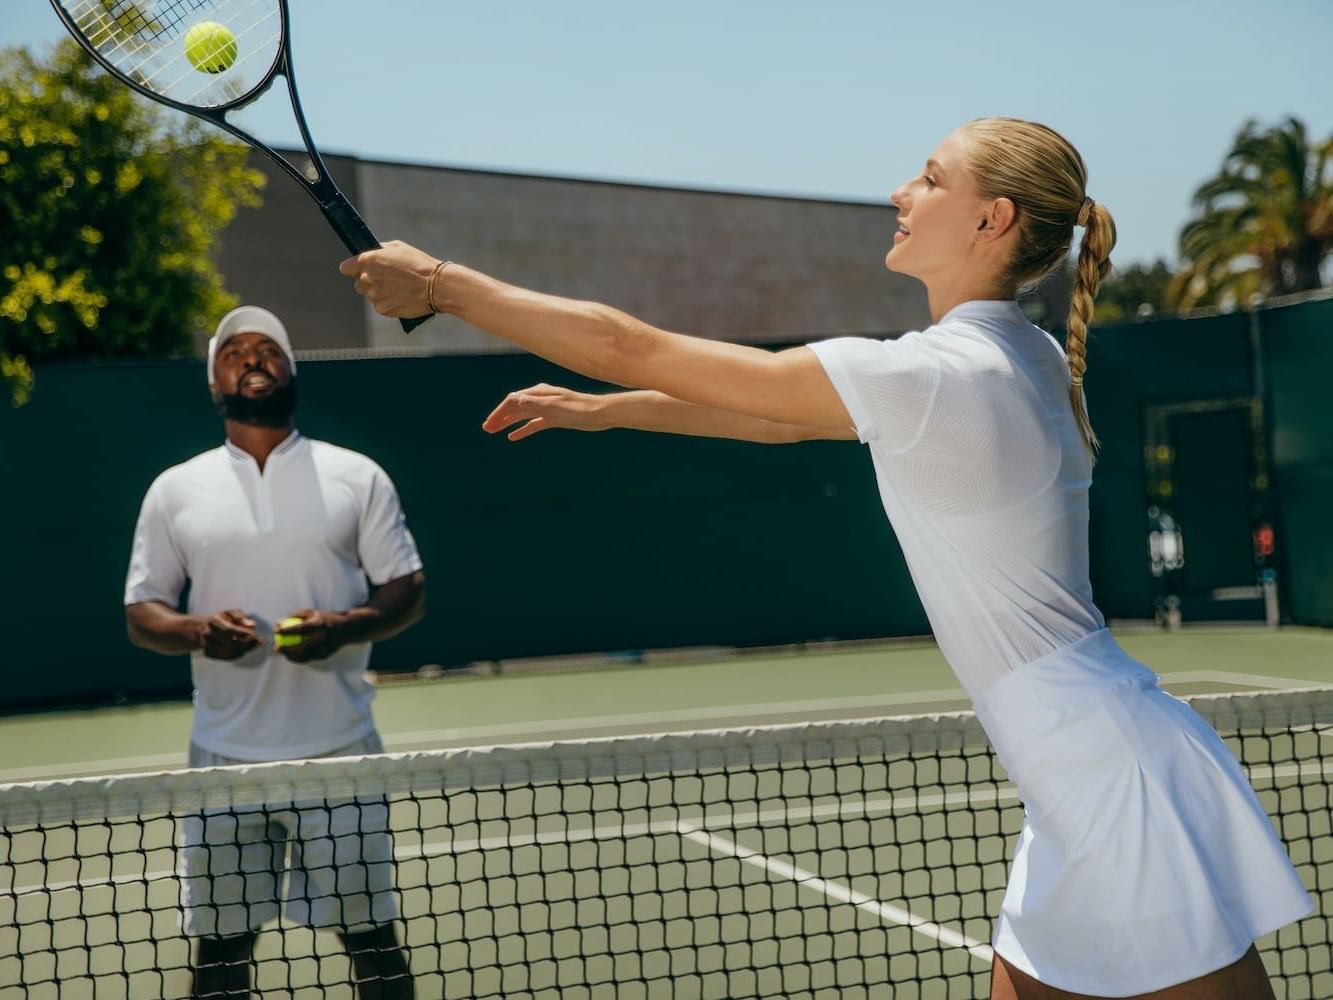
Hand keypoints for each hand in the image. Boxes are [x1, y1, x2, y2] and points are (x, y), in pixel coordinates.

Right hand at [201, 610, 261, 659]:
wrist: (203, 628)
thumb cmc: (222, 619)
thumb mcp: (231, 613)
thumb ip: (242, 618)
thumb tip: (253, 625)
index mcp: (214, 621)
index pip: (229, 629)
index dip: (243, 633)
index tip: (255, 635)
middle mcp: (208, 633)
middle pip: (230, 642)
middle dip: (247, 644)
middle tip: (259, 643)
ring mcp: (207, 644)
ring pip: (229, 652)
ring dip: (244, 650)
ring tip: (253, 645)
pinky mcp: (208, 653)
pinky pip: (226, 657)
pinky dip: (238, 655)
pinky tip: (245, 650)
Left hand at [275, 609, 349, 662]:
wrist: (347, 629)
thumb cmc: (325, 619)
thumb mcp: (312, 613)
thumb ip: (295, 616)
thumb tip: (277, 623)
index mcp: (319, 624)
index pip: (300, 628)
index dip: (286, 630)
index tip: (275, 630)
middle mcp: (323, 637)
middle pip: (301, 647)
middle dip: (286, 649)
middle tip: (276, 647)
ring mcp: (324, 648)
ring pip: (304, 656)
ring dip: (290, 656)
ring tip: (282, 652)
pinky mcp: (325, 655)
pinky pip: (309, 658)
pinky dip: (299, 657)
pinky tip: (291, 655)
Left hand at [338, 241, 442, 317]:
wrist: (436, 286)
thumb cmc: (420, 264)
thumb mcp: (400, 248)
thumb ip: (381, 250)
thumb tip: (375, 253)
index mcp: (368, 260)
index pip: (346, 268)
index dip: (353, 269)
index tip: (361, 270)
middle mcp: (367, 278)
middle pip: (358, 284)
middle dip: (370, 283)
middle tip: (389, 280)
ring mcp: (374, 295)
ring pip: (371, 296)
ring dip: (381, 293)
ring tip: (400, 289)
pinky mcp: (383, 309)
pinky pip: (381, 307)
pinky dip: (389, 304)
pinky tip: (402, 298)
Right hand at [483, 384, 609, 440]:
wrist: (600, 413)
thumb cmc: (578, 409)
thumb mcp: (552, 407)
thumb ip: (532, 403)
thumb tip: (511, 399)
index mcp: (538, 393)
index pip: (512, 401)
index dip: (499, 412)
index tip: (489, 425)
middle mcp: (541, 398)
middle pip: (515, 407)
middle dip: (500, 417)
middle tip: (487, 429)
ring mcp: (547, 408)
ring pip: (522, 415)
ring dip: (508, 422)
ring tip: (495, 431)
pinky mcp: (555, 418)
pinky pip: (533, 423)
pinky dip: (522, 429)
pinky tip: (513, 437)